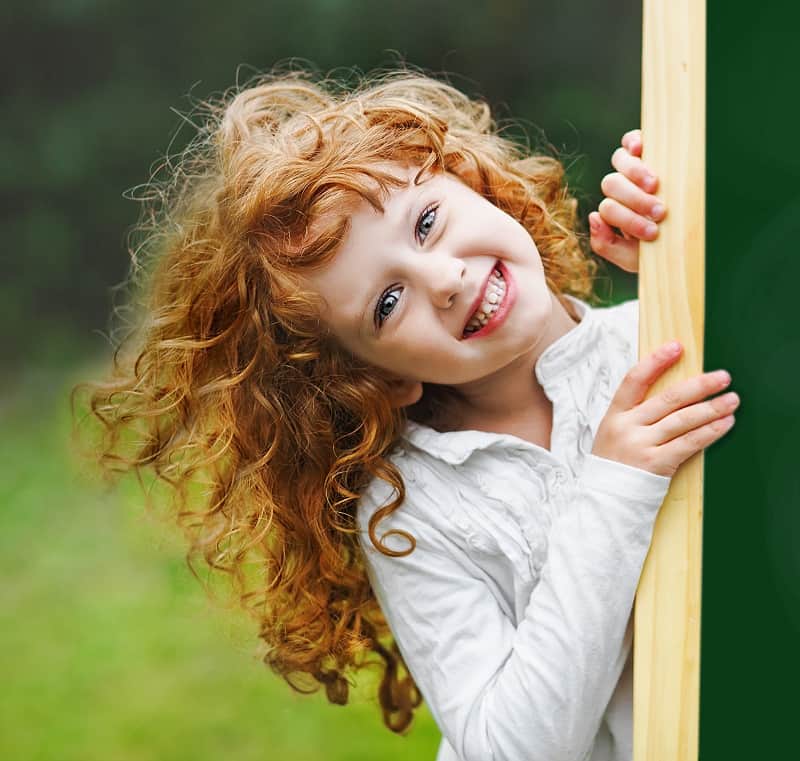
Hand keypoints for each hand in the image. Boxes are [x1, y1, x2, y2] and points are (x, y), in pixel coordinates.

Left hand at [589, 129, 666, 272]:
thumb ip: (606, 245)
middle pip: (611, 184)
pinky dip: (632, 141)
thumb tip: (593, 216)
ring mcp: (633, 168)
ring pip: (619, 161)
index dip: (626, 219)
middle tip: (661, 212)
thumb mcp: (633, 257)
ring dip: (635, 173)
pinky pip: (631, 139)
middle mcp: (620, 189)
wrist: (690, 241)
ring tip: (656, 186)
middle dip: (634, 200)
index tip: (654, 233)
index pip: (608, 208)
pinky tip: (640, 149)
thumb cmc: (662, 249)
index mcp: (616, 212)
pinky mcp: (650, 150)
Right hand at [592, 341, 738, 476]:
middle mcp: (627, 427)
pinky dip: (709, 432)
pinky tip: (724, 424)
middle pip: (669, 399)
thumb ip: (634, 414)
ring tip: (732, 400)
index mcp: (614, 415)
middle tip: (723, 377)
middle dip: (700, 386)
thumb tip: (671, 394)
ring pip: (683, 420)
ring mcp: (641, 445)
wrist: (604, 500)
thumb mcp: (612, 434)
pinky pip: (689, 443)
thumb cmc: (612, 465)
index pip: (634, 380)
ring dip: (712, 408)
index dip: (656, 361)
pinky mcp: (656, 464)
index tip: (677, 347)